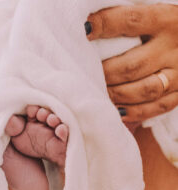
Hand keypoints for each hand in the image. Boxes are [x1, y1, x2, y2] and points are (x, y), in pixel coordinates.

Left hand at [87, 4, 177, 122]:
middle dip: (105, 73)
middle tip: (87, 75)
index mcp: (167, 20)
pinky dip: (135, 112)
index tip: (84, 30)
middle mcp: (174, 48)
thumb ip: (130, 19)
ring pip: (144, 90)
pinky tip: (118, 112)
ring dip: (117, 95)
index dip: (105, 25)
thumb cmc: (167, 27)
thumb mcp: (155, 14)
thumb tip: (91, 24)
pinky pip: (158, 107)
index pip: (131, 20)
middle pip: (132, 66)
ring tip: (99, 94)